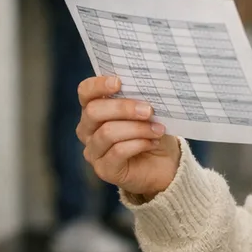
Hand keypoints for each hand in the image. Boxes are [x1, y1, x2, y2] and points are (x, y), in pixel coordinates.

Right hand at [77, 76, 180, 199]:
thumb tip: (146, 88)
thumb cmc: (153, 131)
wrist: (166, 163)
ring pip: (107, 132)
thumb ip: (141, 98)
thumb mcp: (148, 111)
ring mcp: (93, 151)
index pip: (85, 92)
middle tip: (148, 110)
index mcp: (95, 109)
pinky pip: (117, 151)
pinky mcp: (104, 169)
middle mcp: (88, 129)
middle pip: (93, 111)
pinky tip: (153, 142)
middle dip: (123, 108)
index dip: (98, 85)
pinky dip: (139, 144)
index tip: (119, 82)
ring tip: (158, 129)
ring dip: (137, 128)